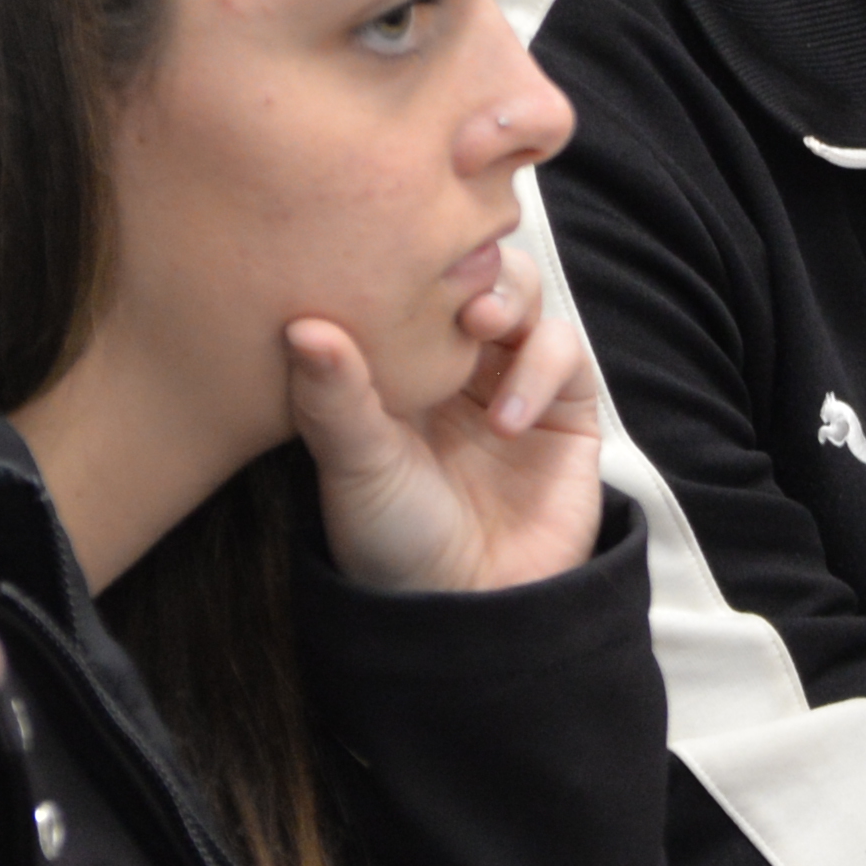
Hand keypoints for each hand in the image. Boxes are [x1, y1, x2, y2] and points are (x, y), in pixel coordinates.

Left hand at [283, 231, 606, 594]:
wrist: (465, 607)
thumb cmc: (391, 539)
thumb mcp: (352, 466)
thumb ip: (333, 397)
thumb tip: (300, 326)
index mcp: (396, 361)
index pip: (409, 280)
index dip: (412, 258)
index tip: (395, 265)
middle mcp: (455, 362)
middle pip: (477, 269)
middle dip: (472, 268)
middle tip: (455, 294)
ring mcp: (513, 380)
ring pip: (527, 297)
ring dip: (511, 302)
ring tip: (484, 331)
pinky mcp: (565, 408)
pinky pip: (565, 353)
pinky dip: (541, 369)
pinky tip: (509, 422)